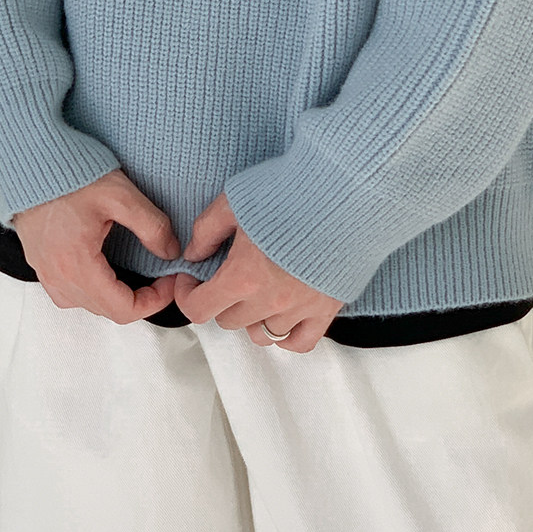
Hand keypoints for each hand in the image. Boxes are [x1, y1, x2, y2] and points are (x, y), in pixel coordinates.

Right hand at [12, 168, 180, 321]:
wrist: (31, 163)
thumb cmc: (71, 175)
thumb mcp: (121, 195)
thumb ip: (151, 226)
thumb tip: (171, 252)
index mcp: (77, 264)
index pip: (122, 309)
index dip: (154, 302)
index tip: (169, 283)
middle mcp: (58, 277)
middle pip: (107, 310)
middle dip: (140, 298)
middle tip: (161, 275)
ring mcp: (46, 273)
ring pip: (88, 305)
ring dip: (116, 297)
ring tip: (138, 275)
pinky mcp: (40, 265)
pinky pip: (70, 294)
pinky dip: (93, 291)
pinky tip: (106, 272)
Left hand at [173, 191, 343, 352]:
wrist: (345, 189)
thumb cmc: (292, 190)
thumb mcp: (234, 199)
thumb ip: (207, 230)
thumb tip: (194, 254)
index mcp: (243, 275)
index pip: (199, 309)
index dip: (187, 294)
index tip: (192, 278)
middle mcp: (270, 300)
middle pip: (229, 320)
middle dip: (220, 299)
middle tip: (227, 275)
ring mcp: (300, 307)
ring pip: (261, 333)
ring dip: (252, 316)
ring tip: (257, 291)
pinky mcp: (326, 307)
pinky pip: (299, 342)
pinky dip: (286, 335)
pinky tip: (282, 315)